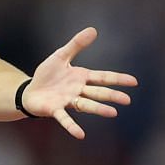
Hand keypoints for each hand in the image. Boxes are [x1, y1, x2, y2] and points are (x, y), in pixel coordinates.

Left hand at [22, 27, 137, 138]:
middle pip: (98, 93)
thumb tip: (93, 30)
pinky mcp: (55, 110)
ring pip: (86, 105)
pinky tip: (80, 134)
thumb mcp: (61, 56)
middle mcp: (78, 91)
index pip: (103, 77)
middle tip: (127, 100)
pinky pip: (65, 118)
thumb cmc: (47, 75)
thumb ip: (76, 45)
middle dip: (112, 95)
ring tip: (113, 113)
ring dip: (98, 109)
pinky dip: (72, 126)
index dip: (118, 79)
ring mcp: (67, 101)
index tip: (134, 82)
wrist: (30, 91)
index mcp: (81, 77)